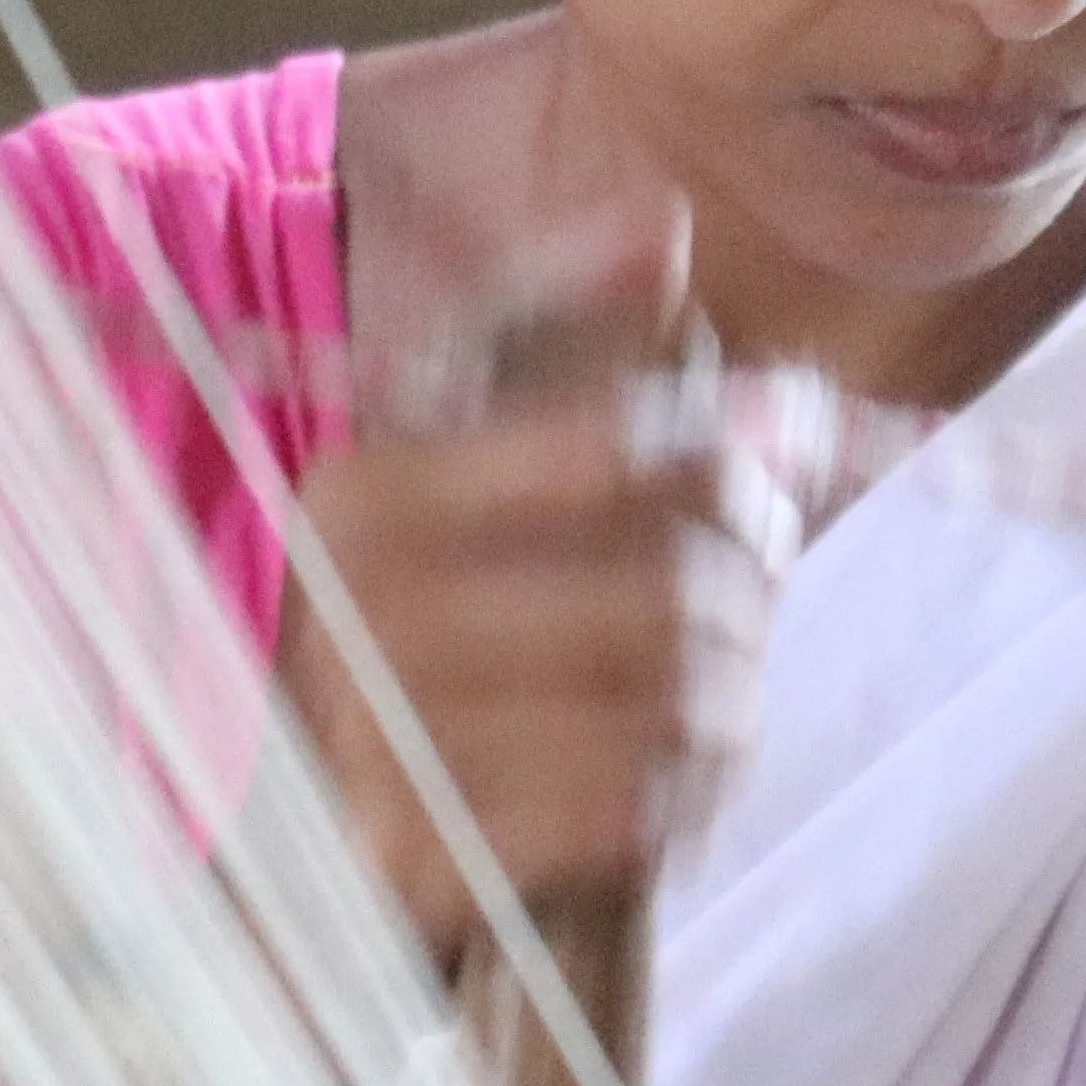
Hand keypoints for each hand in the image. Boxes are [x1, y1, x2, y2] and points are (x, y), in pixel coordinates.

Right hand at [279, 207, 781, 961]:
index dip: (741, 446)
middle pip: (675, 583)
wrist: (296, 819)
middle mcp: (363, 609)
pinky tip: (673, 777)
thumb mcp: (454, 458)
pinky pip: (632, 815)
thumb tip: (664, 221)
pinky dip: (684, 795)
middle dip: (754, 586)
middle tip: (757, 592)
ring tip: (721, 690)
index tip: (788, 451)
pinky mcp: (418, 865)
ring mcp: (385, 744)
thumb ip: (560, 337)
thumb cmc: (412, 614)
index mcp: (369, 487)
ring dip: (733, 699)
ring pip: (674, 703)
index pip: (627, 445)